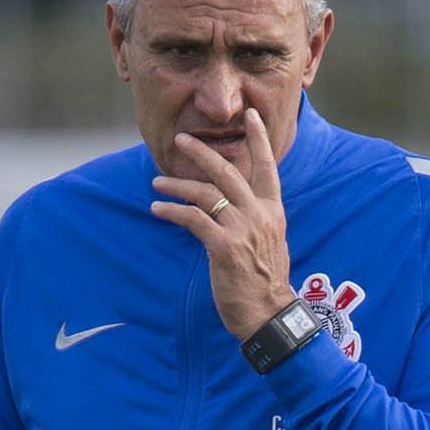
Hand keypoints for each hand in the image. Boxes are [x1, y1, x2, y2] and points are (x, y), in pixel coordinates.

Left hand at [151, 108, 295, 339]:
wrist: (269, 314)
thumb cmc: (265, 283)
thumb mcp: (269, 243)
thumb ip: (255, 220)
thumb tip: (234, 207)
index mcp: (273, 211)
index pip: (267, 167)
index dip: (259, 139)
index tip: (251, 115)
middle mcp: (259, 214)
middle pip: (228, 172)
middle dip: (202, 153)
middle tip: (182, 139)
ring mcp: (242, 229)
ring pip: (205, 194)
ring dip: (177, 185)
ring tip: (156, 182)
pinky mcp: (224, 247)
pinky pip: (192, 219)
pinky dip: (172, 211)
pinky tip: (158, 209)